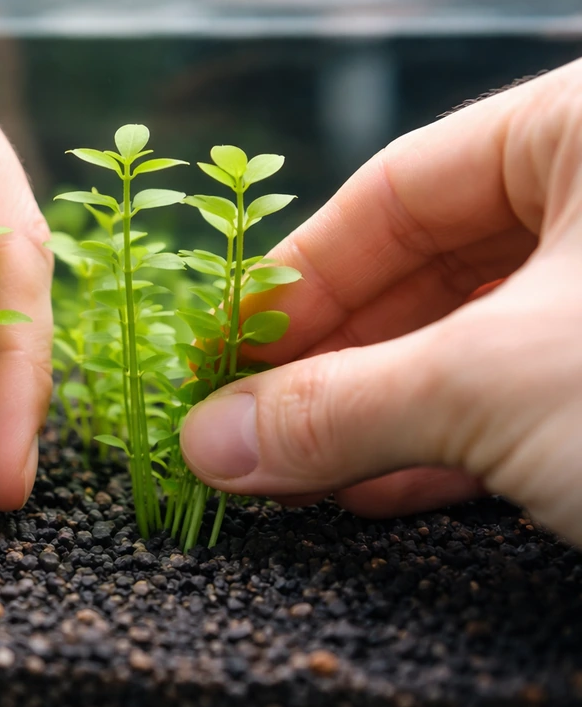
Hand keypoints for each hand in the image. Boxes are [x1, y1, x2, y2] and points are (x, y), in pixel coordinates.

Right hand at [180, 59, 581, 544]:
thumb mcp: (494, 383)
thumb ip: (337, 409)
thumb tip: (208, 442)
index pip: (394, 192)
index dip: (292, 281)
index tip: (223, 358)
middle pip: (423, 273)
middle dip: (329, 367)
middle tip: (248, 432)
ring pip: (468, 344)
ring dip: (376, 418)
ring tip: (298, 476)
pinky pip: (522, 399)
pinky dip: (446, 449)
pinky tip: (379, 491)